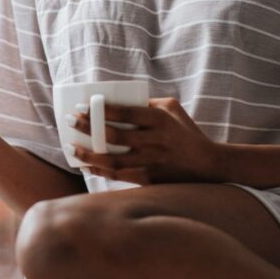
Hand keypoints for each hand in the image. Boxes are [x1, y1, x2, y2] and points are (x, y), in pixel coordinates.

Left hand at [68, 97, 221, 184]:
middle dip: (89, 128)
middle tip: (70, 121)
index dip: (102, 110)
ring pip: (114, 160)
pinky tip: (86, 165)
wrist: (208, 165)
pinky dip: (101, 170)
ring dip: (90, 154)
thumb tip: (120, 99)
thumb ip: (147, 101)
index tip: (82, 106)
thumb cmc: (186, 132)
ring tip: (71, 148)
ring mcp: (152, 162)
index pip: (126, 112)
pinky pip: (120, 176)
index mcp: (159, 119)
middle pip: (115, 135)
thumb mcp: (172, 108)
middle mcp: (155, 141)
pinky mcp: (150, 179)